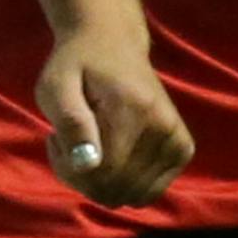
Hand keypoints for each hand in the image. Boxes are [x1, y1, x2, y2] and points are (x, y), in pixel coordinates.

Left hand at [36, 19, 193, 208]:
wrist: (113, 41)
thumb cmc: (77, 64)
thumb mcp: (56, 84)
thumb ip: (70, 121)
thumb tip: (88, 163)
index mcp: (134, 107)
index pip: (102, 171)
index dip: (70, 169)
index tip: (55, 140)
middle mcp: (163, 125)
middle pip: (117, 189)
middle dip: (82, 177)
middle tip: (68, 143)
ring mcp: (177, 139)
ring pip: (131, 196)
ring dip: (101, 183)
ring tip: (89, 146)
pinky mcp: (183, 149)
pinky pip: (148, 193)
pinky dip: (124, 184)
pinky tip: (110, 153)